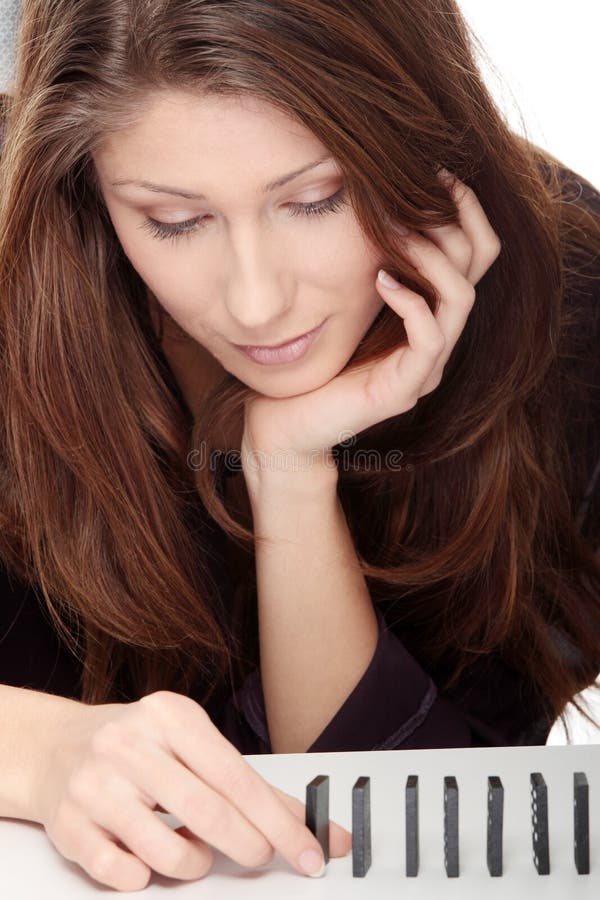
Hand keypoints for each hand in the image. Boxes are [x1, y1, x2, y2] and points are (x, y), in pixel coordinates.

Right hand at [34, 691, 350, 889]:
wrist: (56, 746)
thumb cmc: (139, 747)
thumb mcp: (191, 744)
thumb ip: (247, 784)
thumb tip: (308, 825)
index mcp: (168, 716)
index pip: (235, 775)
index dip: (278, 820)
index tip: (309, 850)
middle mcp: (129, 745)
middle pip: (204, 810)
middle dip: (247, 843)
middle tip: (263, 856)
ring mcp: (94, 785)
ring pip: (164, 851)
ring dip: (195, 863)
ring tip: (197, 851)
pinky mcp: (68, 824)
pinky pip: (121, 873)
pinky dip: (146, 877)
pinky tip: (148, 856)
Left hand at [241, 169, 500, 481]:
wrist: (283, 421)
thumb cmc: (310, 359)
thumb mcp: (343, 299)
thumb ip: (367, 261)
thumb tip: (368, 201)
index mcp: (427, 314)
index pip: (474, 254)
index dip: (465, 210)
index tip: (437, 172)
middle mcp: (436, 339)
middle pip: (479, 267)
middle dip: (456, 219)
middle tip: (426, 186)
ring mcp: (425, 367)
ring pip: (460, 298)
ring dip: (432, 255)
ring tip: (398, 228)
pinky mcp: (404, 389)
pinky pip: (430, 337)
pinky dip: (411, 301)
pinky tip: (379, 278)